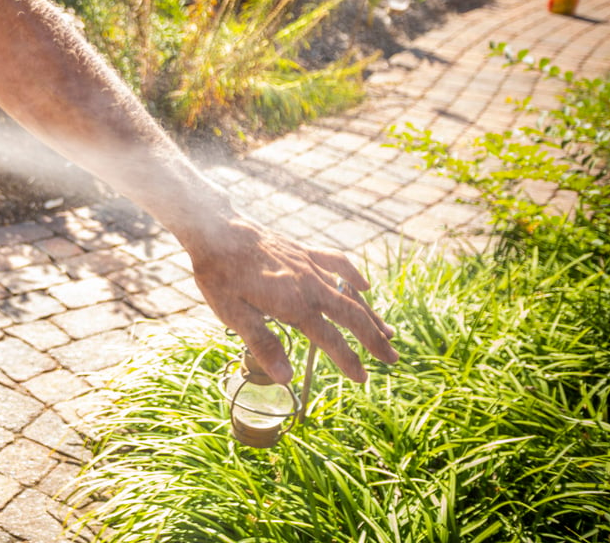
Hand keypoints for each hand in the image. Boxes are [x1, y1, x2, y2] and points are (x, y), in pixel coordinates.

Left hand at [184, 214, 397, 383]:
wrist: (216, 231)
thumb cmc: (220, 275)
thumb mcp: (234, 315)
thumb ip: (263, 345)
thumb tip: (286, 378)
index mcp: (295, 305)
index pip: (330, 339)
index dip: (348, 360)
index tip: (363, 378)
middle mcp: (310, 285)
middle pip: (351, 316)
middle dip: (374, 338)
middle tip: (392, 358)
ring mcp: (309, 266)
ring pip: (349, 292)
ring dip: (370, 313)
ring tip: (389, 331)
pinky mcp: (303, 252)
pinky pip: (337, 262)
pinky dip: (353, 275)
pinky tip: (364, 285)